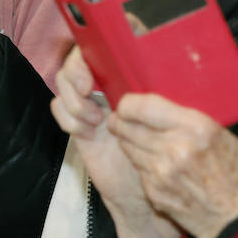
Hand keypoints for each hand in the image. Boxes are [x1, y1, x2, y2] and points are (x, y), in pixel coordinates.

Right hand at [52, 48, 179, 237]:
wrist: (154, 192)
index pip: (103, 46)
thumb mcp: (178, 119)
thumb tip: (168, 67)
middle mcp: (106, 87)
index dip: (93, 46)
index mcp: (129, 78)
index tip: (99, 59)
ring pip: (63, 83)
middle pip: (76, 60)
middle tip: (87, 88)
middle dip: (76, 71)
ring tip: (95, 118)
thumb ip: (166, 96)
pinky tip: (88, 130)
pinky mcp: (78, 126)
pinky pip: (58, 109)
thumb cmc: (173, 154)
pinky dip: (69, 116)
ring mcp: (89, 105)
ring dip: (74, 98)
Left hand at [109, 92, 237, 237]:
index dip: (127, 104)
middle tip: (119, 120)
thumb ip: (186, 120)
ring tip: (137, 140)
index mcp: (194, 128)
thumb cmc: (237, 174)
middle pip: (127, 127)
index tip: (127, 106)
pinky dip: (142, 165)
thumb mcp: (220, 134)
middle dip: (120, 122)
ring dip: (128, 142)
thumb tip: (156, 110)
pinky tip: (155, 165)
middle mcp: (174, 148)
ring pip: (128, 148)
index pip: (142, 107)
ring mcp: (162, 172)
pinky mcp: (154, 192)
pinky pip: (138, 169)